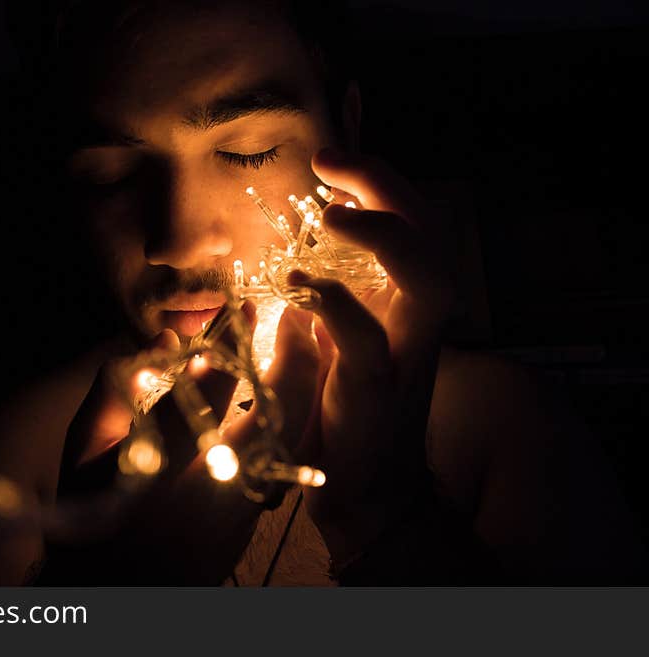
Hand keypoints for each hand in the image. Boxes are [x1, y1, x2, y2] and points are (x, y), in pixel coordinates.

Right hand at [59, 301, 323, 582]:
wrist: (116, 588)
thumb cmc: (92, 512)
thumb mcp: (82, 451)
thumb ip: (113, 391)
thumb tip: (162, 341)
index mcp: (162, 466)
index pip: (206, 394)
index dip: (230, 346)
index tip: (245, 308)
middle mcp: (211, 489)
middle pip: (272, 418)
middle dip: (294, 363)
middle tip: (299, 322)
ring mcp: (240, 511)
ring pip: (290, 443)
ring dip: (303, 391)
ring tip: (307, 349)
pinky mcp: (252, 525)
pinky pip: (286, 464)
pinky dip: (297, 422)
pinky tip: (297, 395)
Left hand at [294, 148, 455, 563]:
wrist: (360, 486)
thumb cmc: (340, 406)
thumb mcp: (331, 337)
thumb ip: (326, 293)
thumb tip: (296, 252)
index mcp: (400, 300)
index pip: (409, 221)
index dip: (380, 178)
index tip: (331, 155)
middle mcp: (413, 320)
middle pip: (429, 232)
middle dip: (385, 184)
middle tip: (330, 158)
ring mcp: (403, 356)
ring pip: (428, 280)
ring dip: (384, 235)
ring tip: (333, 213)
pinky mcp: (376, 396)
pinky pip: (367, 341)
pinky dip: (334, 305)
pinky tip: (297, 285)